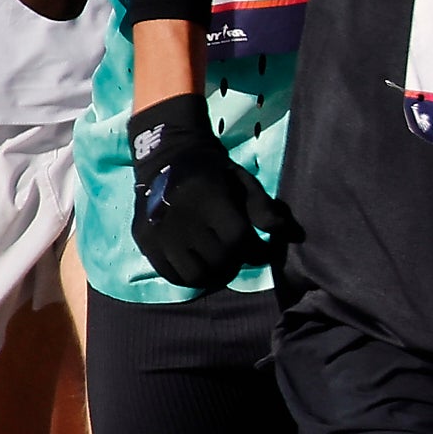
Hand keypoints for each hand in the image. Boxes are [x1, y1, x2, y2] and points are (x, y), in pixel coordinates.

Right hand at [130, 98, 289, 292]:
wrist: (165, 157)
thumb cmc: (211, 171)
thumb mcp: (241, 180)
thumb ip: (262, 207)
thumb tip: (287, 233)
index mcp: (209, 200)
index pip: (239, 240)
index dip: (256, 251)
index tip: (261, 250)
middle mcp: (183, 219)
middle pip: (219, 261)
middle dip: (235, 262)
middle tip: (238, 255)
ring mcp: (160, 233)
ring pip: (196, 275)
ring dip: (213, 274)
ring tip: (219, 263)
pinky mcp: (145, 242)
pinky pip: (171, 275)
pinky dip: (188, 276)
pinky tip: (198, 263)